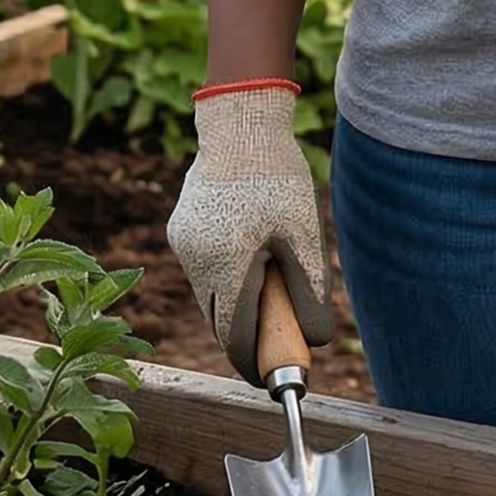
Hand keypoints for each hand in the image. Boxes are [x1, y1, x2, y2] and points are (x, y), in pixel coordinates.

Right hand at [166, 82, 330, 381]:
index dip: (252, 361)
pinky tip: (247, 248)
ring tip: (267, 280)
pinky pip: (201, 267)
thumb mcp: (304, 233)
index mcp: (227, 263)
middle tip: (275, 334)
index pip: (232, 337)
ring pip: (207, 295)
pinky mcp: (179, 229)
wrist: (240, 122)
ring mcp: (183, 244)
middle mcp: (196, 259)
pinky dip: (223, 273)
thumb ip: (308, 290)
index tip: (271, 373)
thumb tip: (315, 340)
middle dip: (243, 335)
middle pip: (216, 320)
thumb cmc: (277, 176)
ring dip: (233, 302)